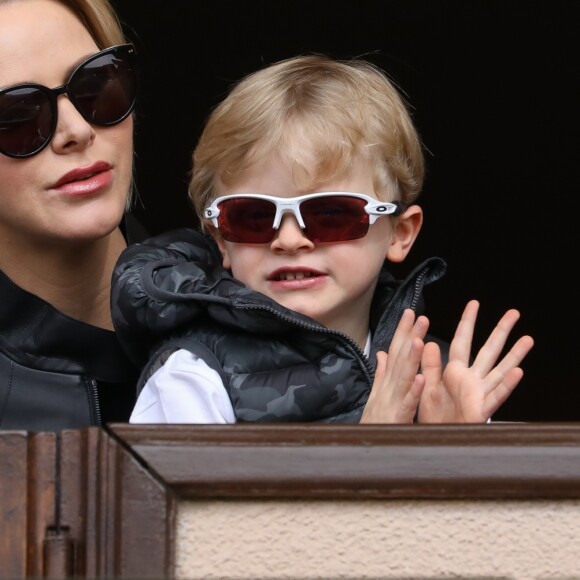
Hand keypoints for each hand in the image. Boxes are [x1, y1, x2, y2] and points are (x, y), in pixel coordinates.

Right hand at [360, 309, 427, 422]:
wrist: (361, 451)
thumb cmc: (373, 425)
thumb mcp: (377, 396)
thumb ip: (381, 374)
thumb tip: (383, 352)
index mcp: (385, 383)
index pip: (395, 352)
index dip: (403, 332)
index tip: (411, 313)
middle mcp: (387, 389)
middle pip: (399, 359)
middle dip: (408, 336)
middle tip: (418, 316)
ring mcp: (391, 403)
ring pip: (402, 378)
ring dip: (409, 359)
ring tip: (419, 339)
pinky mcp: (396, 420)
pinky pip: (407, 405)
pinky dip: (413, 392)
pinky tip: (422, 379)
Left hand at [418, 300, 533, 422]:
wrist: (434, 437)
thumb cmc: (432, 414)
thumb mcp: (426, 385)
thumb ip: (429, 365)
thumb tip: (428, 342)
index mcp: (454, 371)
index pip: (462, 341)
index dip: (467, 322)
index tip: (474, 304)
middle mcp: (470, 379)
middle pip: (488, 350)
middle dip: (500, 331)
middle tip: (514, 313)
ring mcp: (479, 392)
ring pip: (499, 369)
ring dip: (514, 355)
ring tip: (527, 339)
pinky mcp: (481, 409)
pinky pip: (496, 395)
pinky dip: (507, 384)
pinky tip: (518, 372)